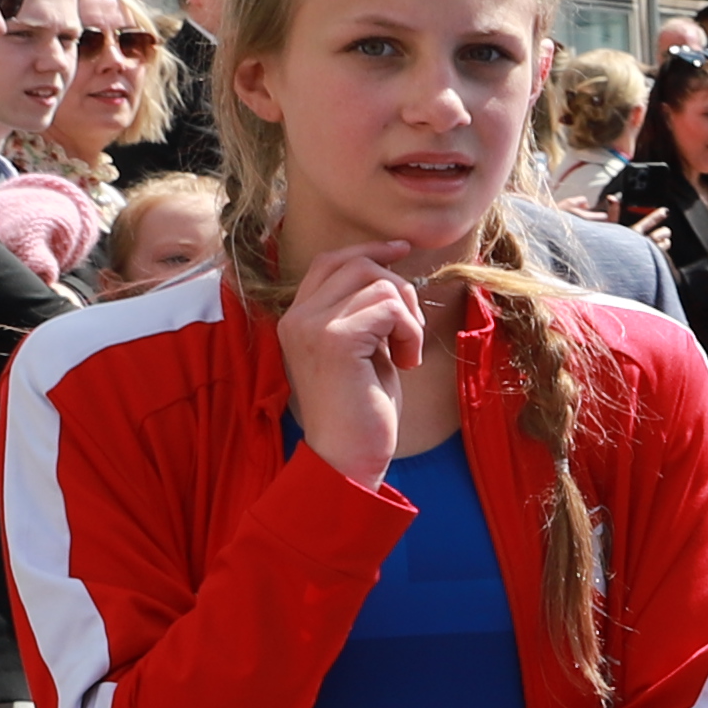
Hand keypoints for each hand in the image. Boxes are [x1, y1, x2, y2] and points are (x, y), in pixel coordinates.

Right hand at [272, 248, 421, 485]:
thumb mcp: (363, 350)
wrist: (346, 456)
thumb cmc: (361, 410)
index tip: (403, 251)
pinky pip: (389, 307)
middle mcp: (297, 317)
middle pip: (357, 264)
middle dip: (399, 289)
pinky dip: (410, 331)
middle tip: (408, 332)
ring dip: (408, 316)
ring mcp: (311, 326)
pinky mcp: (334, 339)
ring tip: (405, 353)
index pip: (332, 261)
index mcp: (298, 317)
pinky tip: (406, 363)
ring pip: (379, 282)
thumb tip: (394, 272)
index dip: (370, 251)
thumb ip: (365, 314)